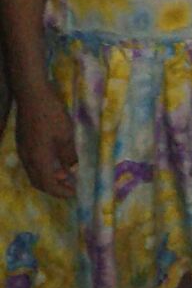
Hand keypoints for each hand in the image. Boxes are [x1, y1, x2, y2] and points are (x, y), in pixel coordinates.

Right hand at [16, 84, 76, 198]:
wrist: (32, 95)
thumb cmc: (51, 114)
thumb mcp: (65, 134)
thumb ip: (68, 154)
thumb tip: (72, 170)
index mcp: (38, 160)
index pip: (48, 185)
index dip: (61, 192)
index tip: (74, 192)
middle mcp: (27, 159)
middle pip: (38, 182)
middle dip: (54, 187)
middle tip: (70, 186)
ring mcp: (23, 150)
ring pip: (33, 172)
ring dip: (48, 177)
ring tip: (65, 173)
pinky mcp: (22, 142)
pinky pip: (31, 163)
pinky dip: (43, 167)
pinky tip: (54, 159)